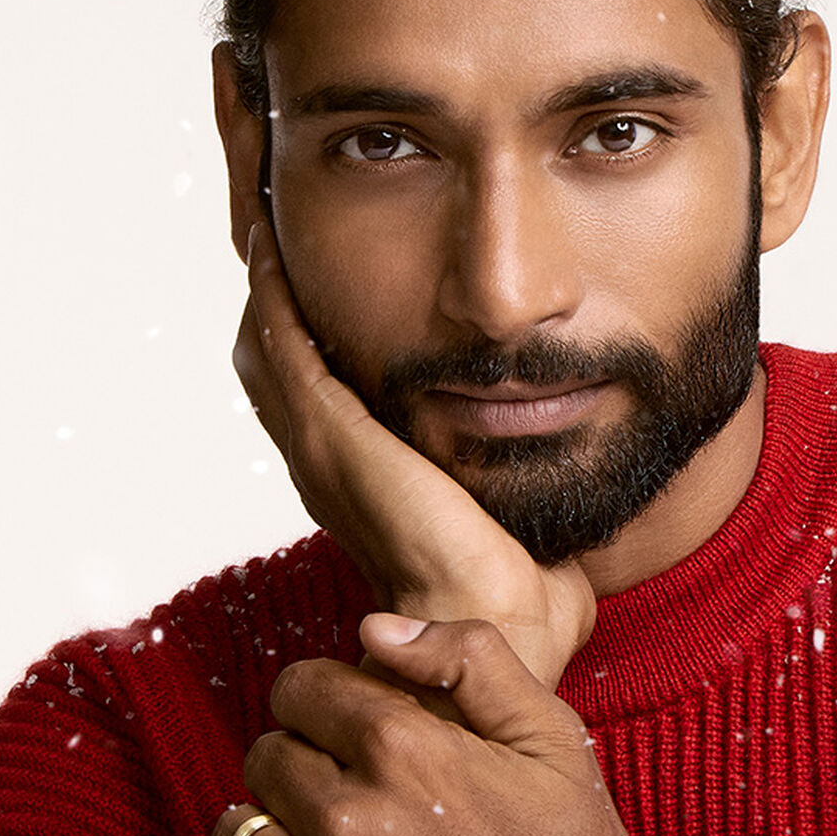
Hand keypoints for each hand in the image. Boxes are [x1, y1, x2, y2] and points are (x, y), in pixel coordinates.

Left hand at [188, 614, 679, 835]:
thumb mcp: (556, 739)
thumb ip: (470, 658)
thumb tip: (376, 628)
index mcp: (407, 748)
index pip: (300, 688)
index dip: (327, 700)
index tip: (353, 728)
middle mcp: (351, 818)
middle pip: (267, 754)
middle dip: (304, 761)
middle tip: (353, 794)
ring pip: (236, 828)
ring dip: (271, 829)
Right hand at [234, 220, 594, 689]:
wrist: (493, 625)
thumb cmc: (517, 594)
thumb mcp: (514, 512)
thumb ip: (525, 476)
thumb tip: (573, 444)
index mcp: (360, 480)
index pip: (314, 385)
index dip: (308, 326)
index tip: (318, 269)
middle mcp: (325, 463)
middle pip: (270, 357)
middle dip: (271, 288)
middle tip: (277, 226)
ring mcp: (321, 450)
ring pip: (263, 345)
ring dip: (265, 279)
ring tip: (265, 210)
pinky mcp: (333, 437)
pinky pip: (280, 345)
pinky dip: (272, 293)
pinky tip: (275, 242)